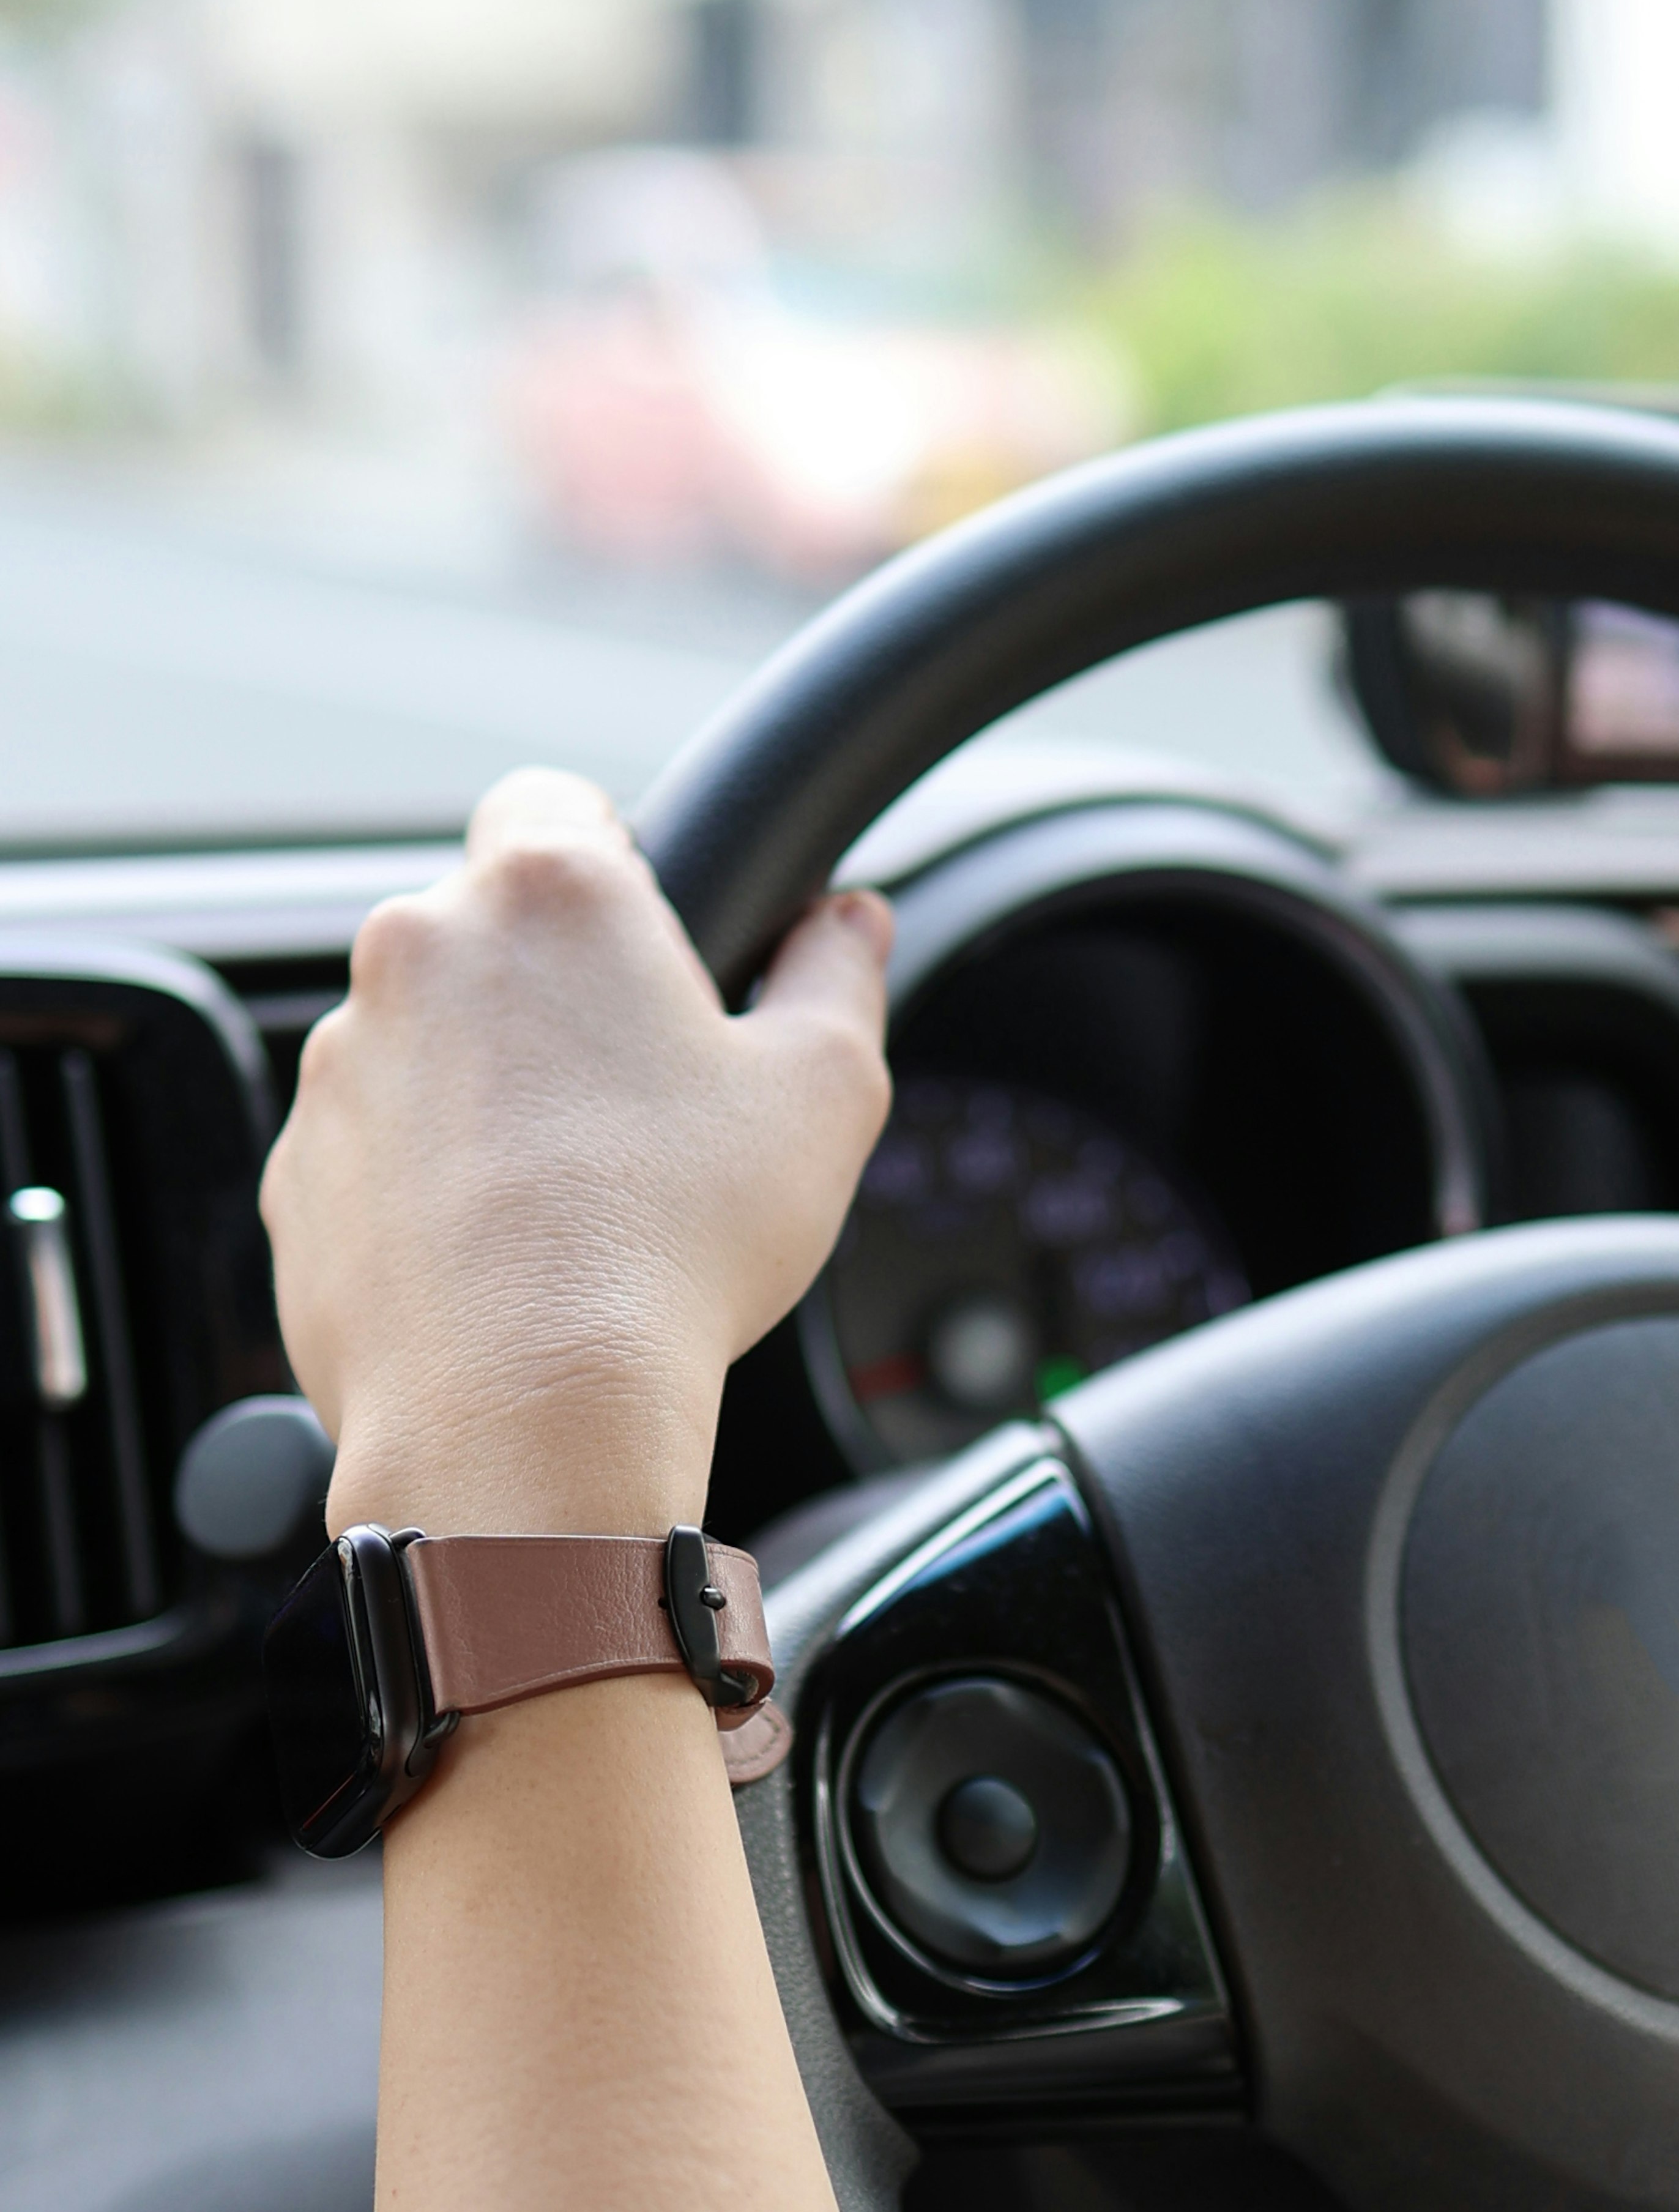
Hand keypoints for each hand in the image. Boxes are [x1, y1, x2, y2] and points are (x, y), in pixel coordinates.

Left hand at [262, 767, 891, 1539]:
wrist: (525, 1413)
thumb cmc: (673, 1246)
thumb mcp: (823, 1092)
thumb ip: (841, 974)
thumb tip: (850, 924)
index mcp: (550, 896)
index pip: (552, 798)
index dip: (610, 857)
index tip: (647, 939)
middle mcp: (419, 952)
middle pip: (486, 928)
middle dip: (552, 989)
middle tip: (637, 1091)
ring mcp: (341, 1064)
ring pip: (424, 1039)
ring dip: (486, 1086)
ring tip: (572, 1193)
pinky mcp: (295, 1170)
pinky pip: (372, 1145)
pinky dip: (425, 1179)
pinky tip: (504, 1255)